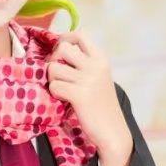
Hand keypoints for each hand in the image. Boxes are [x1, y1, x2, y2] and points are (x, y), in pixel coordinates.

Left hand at [45, 29, 130, 165]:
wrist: (112, 130)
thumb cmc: (100, 104)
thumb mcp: (98, 77)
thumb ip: (84, 63)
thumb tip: (58, 49)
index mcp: (101, 58)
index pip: (79, 35)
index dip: (64, 40)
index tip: (60, 54)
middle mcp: (95, 66)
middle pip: (62, 48)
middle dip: (53, 60)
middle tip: (57, 75)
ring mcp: (88, 80)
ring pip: (53, 68)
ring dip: (52, 80)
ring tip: (62, 89)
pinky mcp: (80, 96)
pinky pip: (54, 86)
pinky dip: (55, 93)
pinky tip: (64, 99)